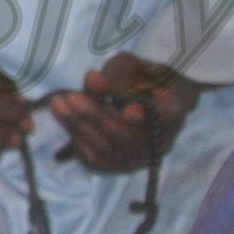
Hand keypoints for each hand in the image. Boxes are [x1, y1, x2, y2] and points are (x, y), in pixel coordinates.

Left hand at [49, 52, 203, 174]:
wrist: (144, 100)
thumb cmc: (139, 78)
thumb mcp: (130, 66)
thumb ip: (114, 74)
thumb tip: (91, 81)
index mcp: (175, 108)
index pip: (171, 113)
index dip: (153, 115)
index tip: (131, 110)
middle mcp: (162, 140)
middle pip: (128, 136)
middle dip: (96, 116)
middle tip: (70, 97)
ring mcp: (141, 158)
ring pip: (109, 150)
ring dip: (79, 126)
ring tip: (57, 103)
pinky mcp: (122, 167)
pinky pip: (97, 160)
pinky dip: (78, 139)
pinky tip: (64, 118)